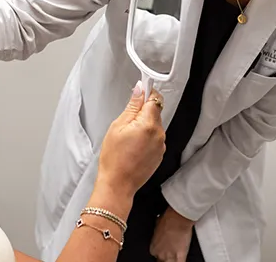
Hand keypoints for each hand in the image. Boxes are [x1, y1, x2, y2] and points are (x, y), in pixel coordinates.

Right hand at [96, 82, 165, 196]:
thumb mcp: (117, 126)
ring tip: (128, 138)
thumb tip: (139, 90)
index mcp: (149, 124)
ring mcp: (161, 145)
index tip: (140, 93)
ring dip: (144, 126)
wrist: (118, 184)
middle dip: (143, 112)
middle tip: (126, 122)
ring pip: (155, 125)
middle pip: (155, 112)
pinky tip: (134, 146)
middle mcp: (159, 134)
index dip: (147, 94)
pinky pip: (155, 138)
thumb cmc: (114, 158)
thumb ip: (131, 107)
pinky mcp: (160, 154)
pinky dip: (146, 138)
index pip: (155, 99)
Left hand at [149, 206, 193, 261]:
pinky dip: (180, 261)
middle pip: (161, 260)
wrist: (178, 219)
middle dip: (165, 256)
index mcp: (153, 247)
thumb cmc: (168, 219)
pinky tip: (180, 258)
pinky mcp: (180, 257)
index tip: (164, 247)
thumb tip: (160, 230)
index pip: (155, 254)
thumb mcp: (157, 225)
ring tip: (175, 254)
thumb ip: (157, 232)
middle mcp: (160, 253)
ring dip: (171, 260)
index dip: (161, 250)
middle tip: (170, 250)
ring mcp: (170, 256)